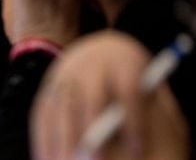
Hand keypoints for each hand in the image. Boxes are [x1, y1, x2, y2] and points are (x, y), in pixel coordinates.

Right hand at [31, 31, 188, 159]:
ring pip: (62, 106)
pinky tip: (45, 158)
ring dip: (62, 138)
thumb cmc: (135, 83)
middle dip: (93, 131)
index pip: (129, 90)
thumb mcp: (153, 91)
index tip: (137, 150)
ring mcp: (66, 75)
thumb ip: (159, 113)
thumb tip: (148, 139)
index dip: (133, 121)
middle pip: (91, 98)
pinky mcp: (48, 89)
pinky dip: (42, 138)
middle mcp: (90, 66)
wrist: (100, 52)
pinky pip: (42, 114)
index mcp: (123, 62)